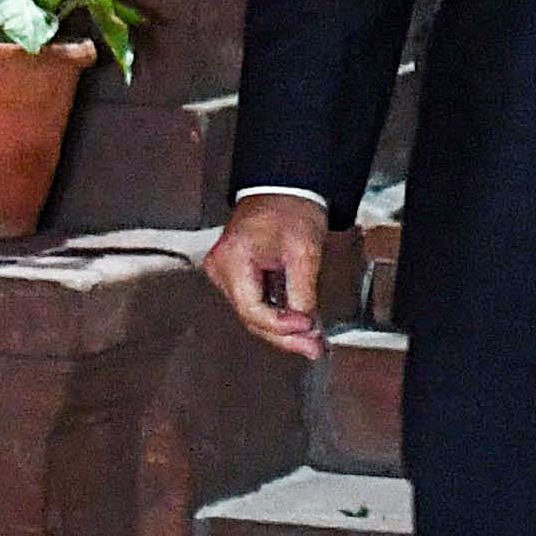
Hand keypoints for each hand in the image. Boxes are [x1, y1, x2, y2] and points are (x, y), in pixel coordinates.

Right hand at [206, 191, 330, 354]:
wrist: (284, 186)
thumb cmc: (291, 209)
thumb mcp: (304, 252)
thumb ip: (303, 292)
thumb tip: (307, 328)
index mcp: (233, 259)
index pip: (252, 309)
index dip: (281, 326)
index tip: (308, 329)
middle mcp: (221, 268)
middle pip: (251, 316)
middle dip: (285, 335)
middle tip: (313, 348)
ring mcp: (224, 272)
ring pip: (252, 313)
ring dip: (282, 329)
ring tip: (310, 342)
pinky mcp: (234, 274)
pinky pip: (253, 302)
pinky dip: (276, 314)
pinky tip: (297, 326)